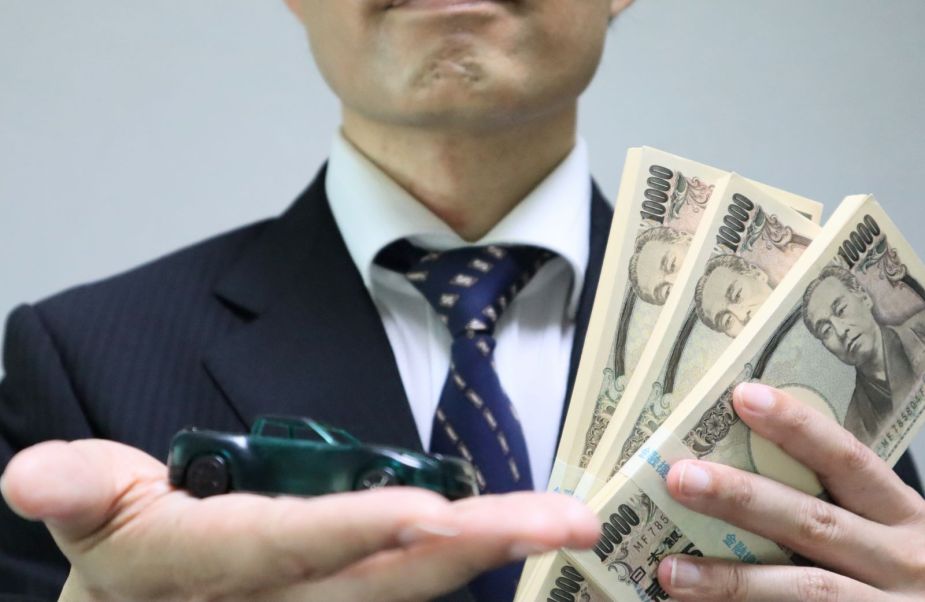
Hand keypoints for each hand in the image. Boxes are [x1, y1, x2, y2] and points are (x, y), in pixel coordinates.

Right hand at [0, 440, 597, 600]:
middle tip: (563, 519)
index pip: (288, 551)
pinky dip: (461, 573)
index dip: (352, 532)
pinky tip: (518, 543)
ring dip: (488, 556)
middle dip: (473, 547)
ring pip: (410, 589)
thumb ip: (84, 489)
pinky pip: (406, 595)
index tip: (429, 512)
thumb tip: (32, 479)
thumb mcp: (97, 510)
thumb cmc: (130, 552)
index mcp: (205, 568)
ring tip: (562, 523)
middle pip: (382, 581)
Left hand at [657, 382, 924, 600]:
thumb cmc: (898, 574)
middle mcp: (901, 559)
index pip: (848, 460)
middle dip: (742, 498)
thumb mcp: (886, 534)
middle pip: (813, 522)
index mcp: (902, 515)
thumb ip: (830, 505)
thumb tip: (732, 472)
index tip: (744, 396)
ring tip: (671, 571)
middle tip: (680, 478)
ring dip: (732, 580)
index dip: (798, 427)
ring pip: (805, 589)